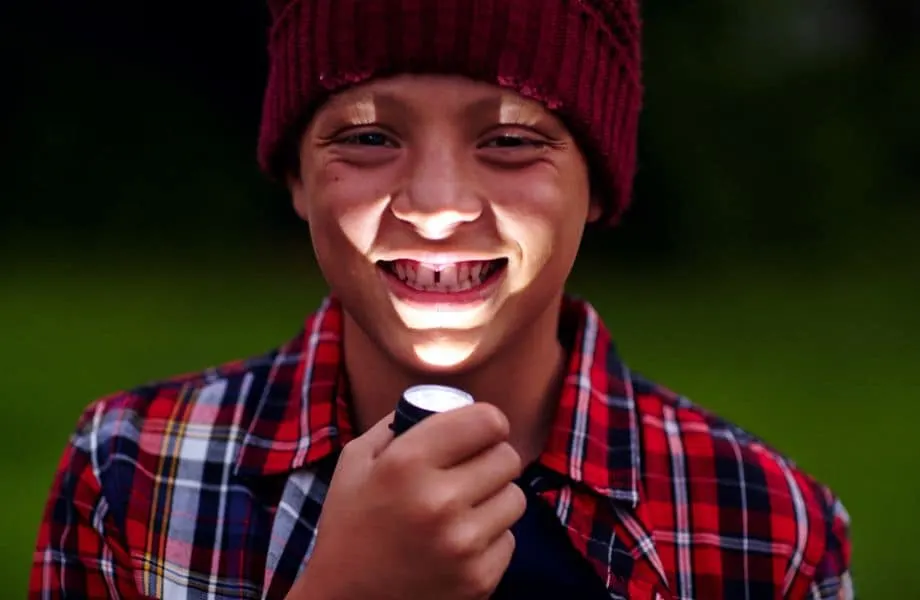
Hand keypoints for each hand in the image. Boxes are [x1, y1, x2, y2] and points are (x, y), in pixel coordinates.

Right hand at [286, 403, 525, 599]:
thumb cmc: (351, 526)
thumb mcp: (356, 462)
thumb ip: (397, 424)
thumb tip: (442, 405)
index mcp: (408, 463)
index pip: (488, 421)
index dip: (486, 423)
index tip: (477, 432)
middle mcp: (440, 501)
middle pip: (507, 457)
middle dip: (490, 459)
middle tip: (469, 471)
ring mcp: (464, 543)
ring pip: (515, 498)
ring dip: (494, 498)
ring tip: (463, 508)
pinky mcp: (480, 578)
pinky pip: (509, 539)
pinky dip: (490, 537)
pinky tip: (459, 542)